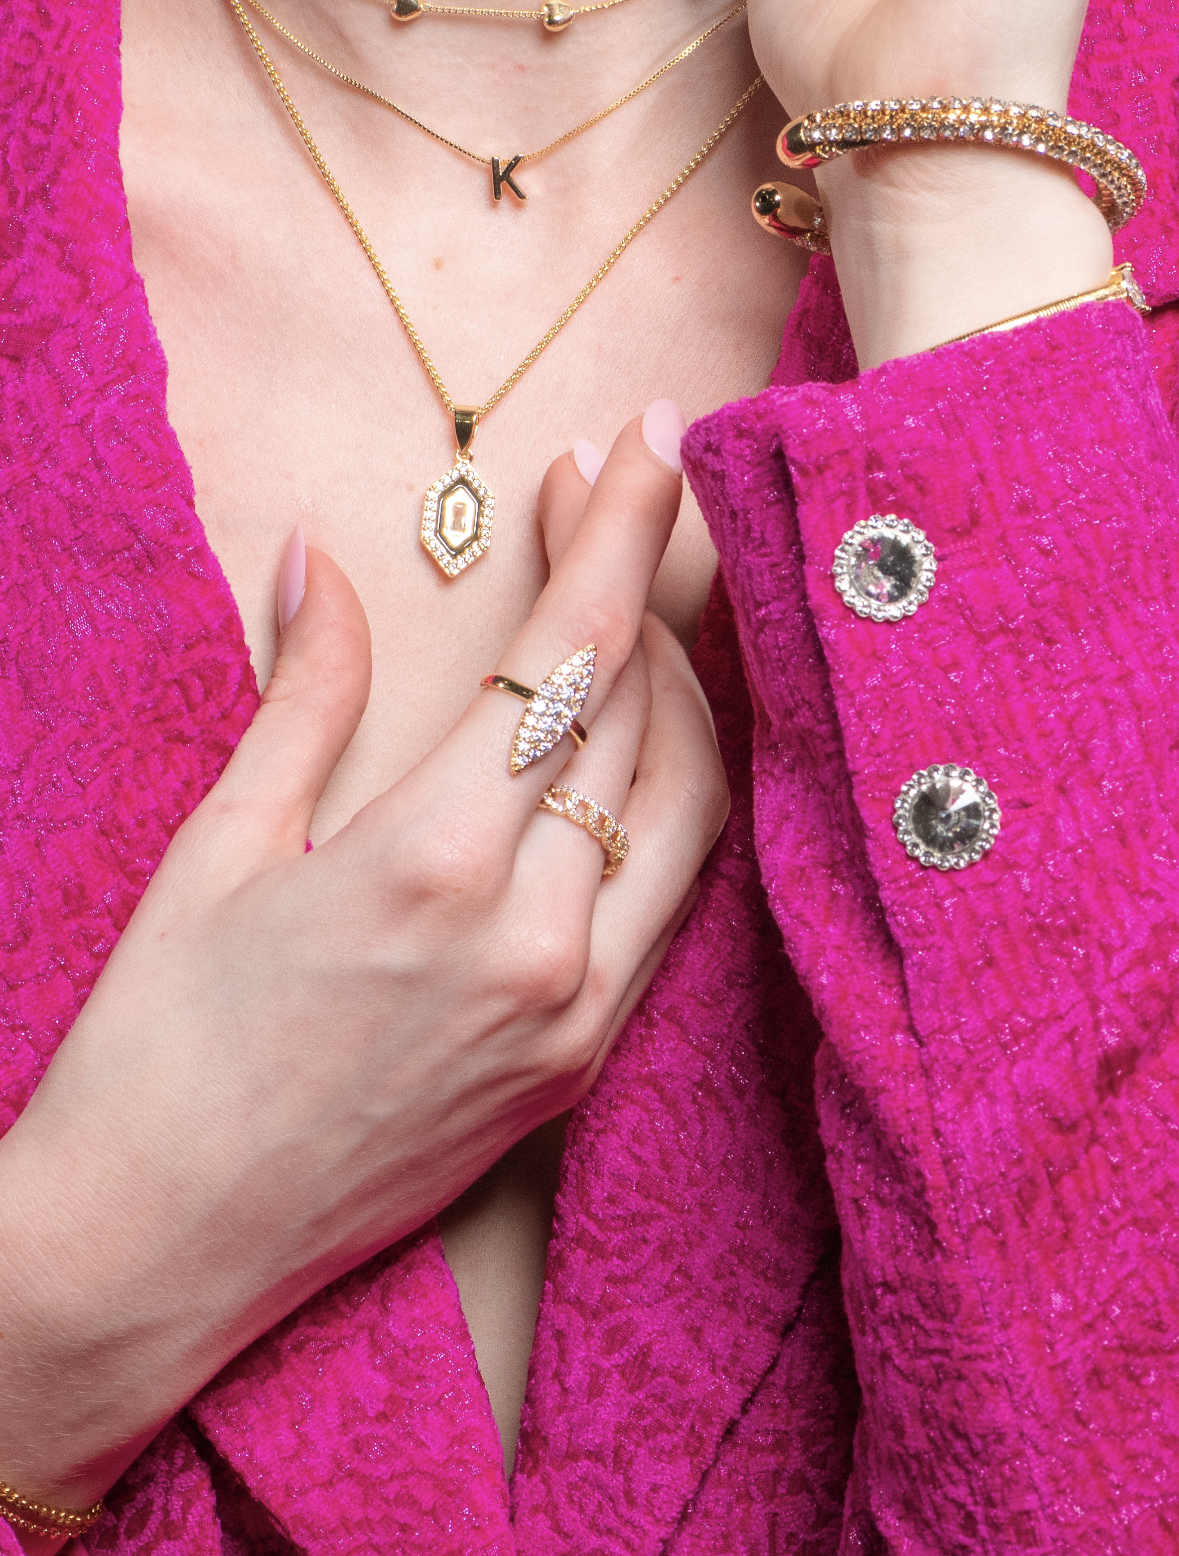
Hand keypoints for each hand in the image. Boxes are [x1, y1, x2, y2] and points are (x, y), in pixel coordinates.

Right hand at [0, 418, 725, 1524]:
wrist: (156, 1249)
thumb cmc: (161, 1039)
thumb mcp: (225, 842)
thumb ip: (310, 689)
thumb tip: (328, 556)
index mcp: (436, 859)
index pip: (574, 647)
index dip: (621, 524)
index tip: (652, 431)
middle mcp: (537, 936)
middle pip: (644, 708)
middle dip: (640, 575)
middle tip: (609, 488)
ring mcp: (575, 1013)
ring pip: (689, 804)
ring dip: (678, 683)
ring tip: (629, 599)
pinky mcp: (582, 1070)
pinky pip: (670, 899)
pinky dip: (674, 796)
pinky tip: (636, 736)